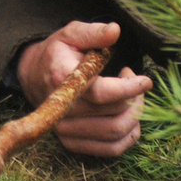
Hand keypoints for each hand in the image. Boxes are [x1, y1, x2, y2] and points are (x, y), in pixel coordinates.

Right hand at [15, 20, 150, 157]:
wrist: (34, 76)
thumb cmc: (58, 54)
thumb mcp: (71, 34)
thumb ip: (94, 33)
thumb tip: (115, 30)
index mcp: (61, 79)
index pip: (101, 92)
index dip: (129, 88)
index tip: (146, 81)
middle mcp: (62, 109)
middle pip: (114, 114)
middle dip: (135, 98)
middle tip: (135, 82)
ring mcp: (65, 129)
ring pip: (116, 133)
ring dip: (135, 116)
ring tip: (132, 97)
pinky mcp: (72, 143)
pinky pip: (111, 149)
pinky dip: (128, 136)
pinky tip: (128, 116)